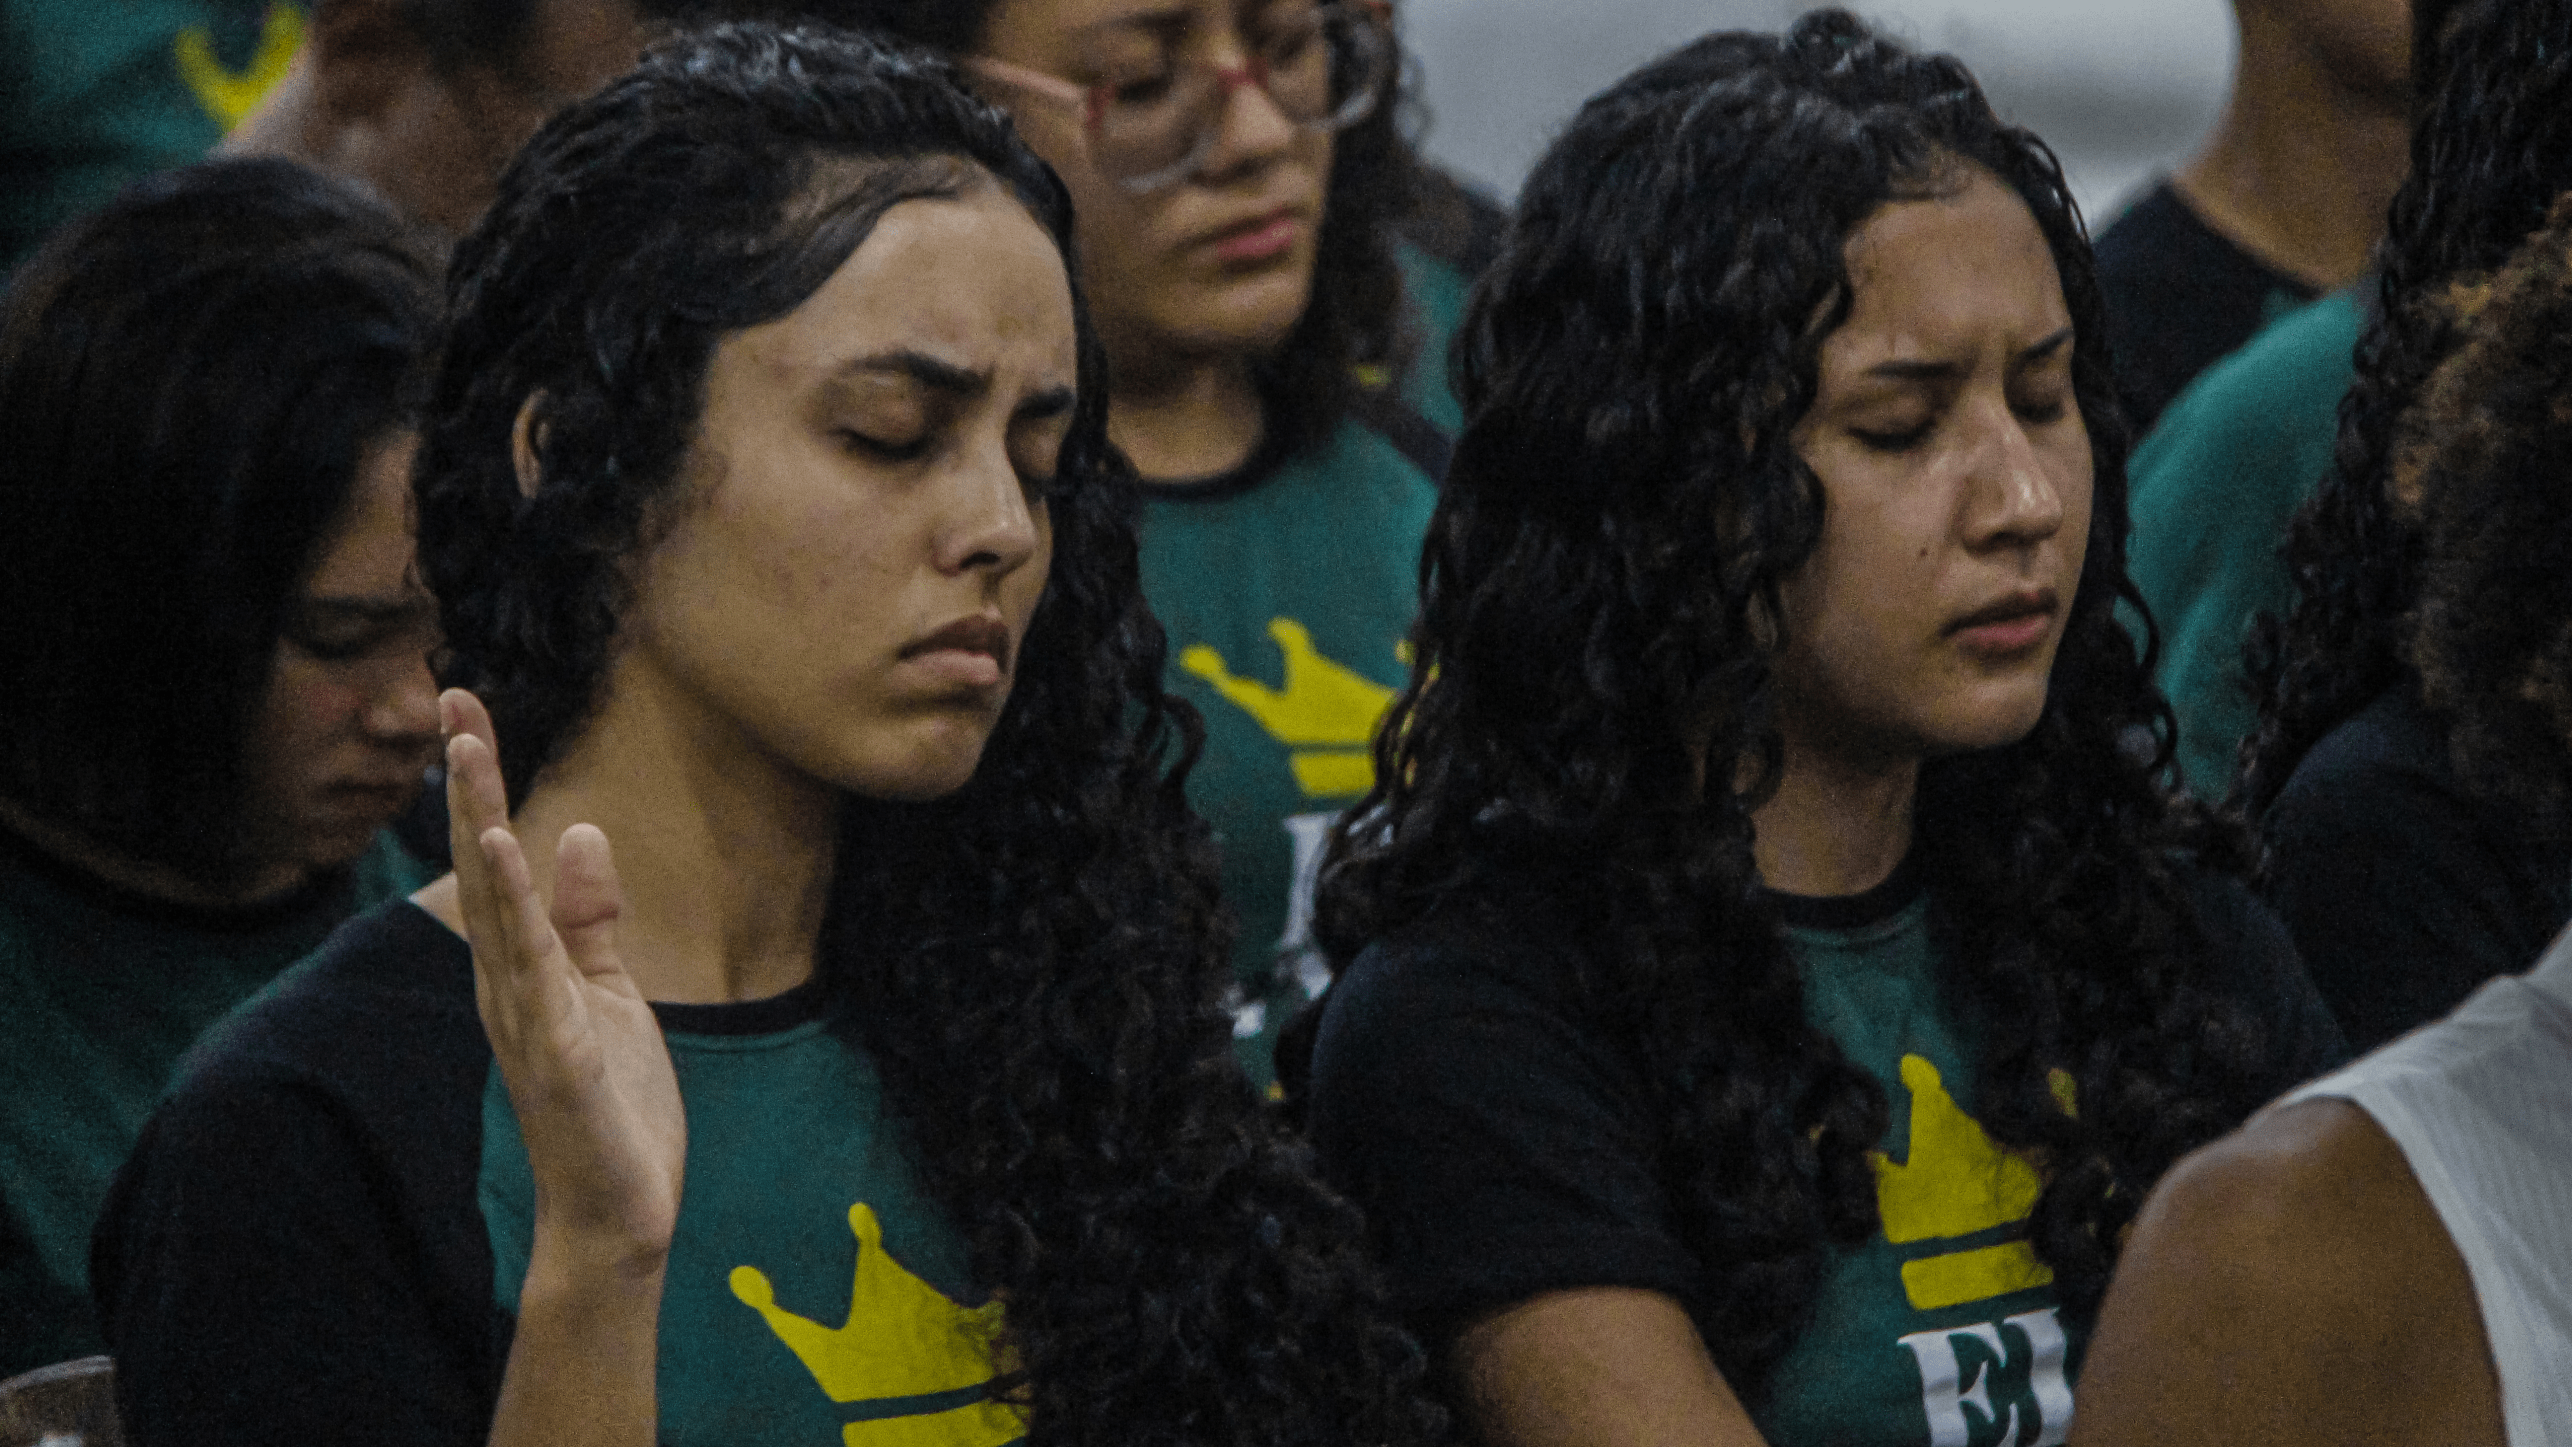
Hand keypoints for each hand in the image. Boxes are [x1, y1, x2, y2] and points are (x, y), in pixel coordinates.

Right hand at [443, 689, 685, 1268]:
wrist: (619, 1211)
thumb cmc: (610, 1103)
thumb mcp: (609, 992)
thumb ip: (588, 918)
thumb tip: (578, 832)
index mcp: (520, 965)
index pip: (495, 857)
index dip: (480, 783)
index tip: (465, 708)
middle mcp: (506, 982)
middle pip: (481, 866)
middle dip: (468, 783)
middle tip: (452, 702)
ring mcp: (525, 1016)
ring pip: (496, 905)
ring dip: (481, 824)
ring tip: (468, 752)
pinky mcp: (558, 1050)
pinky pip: (534, 967)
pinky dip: (519, 907)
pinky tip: (510, 850)